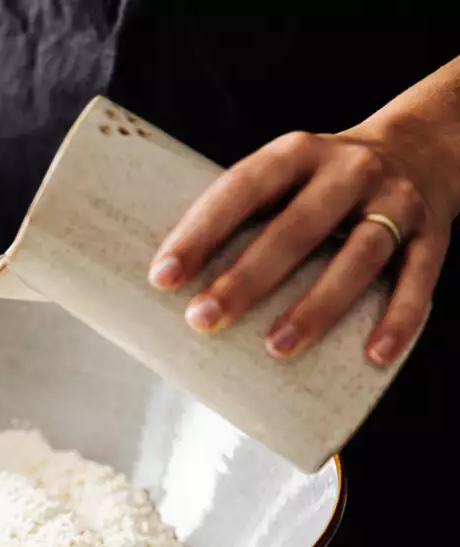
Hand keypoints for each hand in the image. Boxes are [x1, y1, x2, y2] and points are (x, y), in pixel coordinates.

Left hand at [149, 126, 456, 364]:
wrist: (424, 144)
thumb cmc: (324, 179)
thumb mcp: (285, 174)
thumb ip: (243, 213)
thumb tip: (172, 280)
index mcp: (296, 152)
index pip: (241, 189)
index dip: (200, 233)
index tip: (162, 277)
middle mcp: (348, 170)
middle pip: (296, 228)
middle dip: (247, 277)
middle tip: (203, 320)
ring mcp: (394, 201)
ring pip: (357, 257)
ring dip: (317, 306)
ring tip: (276, 348)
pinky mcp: (432, 233)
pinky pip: (418, 279)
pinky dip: (398, 318)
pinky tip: (373, 354)